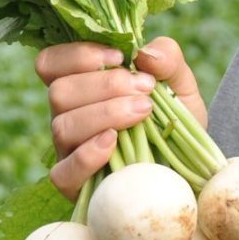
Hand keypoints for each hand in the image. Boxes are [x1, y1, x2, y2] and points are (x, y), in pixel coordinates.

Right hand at [34, 36, 207, 197]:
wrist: (188, 164)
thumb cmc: (172, 118)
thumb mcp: (178, 82)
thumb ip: (167, 58)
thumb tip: (145, 55)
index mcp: (80, 84)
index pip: (50, 63)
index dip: (78, 55)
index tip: (120, 56)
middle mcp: (67, 115)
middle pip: (59, 92)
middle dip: (105, 85)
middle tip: (145, 89)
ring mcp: (68, 151)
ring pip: (62, 127)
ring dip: (106, 114)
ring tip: (143, 112)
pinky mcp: (75, 184)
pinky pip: (63, 173)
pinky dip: (87, 156)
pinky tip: (114, 142)